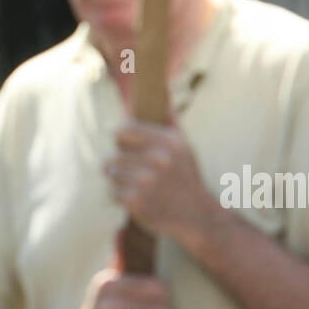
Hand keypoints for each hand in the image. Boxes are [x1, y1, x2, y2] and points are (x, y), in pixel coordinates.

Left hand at [104, 120, 213, 250]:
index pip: (124, 130)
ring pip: (111, 174)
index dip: (121, 139)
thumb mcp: (184, 146)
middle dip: (120, 164)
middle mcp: (157, 160)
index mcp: (167, 142)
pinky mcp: (136, 201)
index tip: (124, 146)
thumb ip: (170, 120)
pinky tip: (136, 199)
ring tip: (135, 185)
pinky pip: (112, 193)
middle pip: (114, 155)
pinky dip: (120, 197)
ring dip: (118, 181)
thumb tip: (162, 92)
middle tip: (133, 172)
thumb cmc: (186, 177)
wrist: (197, 215)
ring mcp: (145, 181)